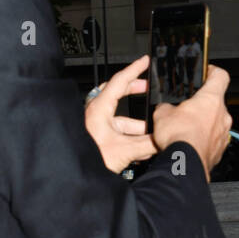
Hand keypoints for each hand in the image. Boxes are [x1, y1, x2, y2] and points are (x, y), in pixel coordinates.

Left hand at [84, 54, 155, 172]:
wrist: (73, 177)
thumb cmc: (88, 160)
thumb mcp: (124, 151)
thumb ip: (148, 145)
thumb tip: (165, 140)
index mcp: (100, 108)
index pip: (120, 81)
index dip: (134, 69)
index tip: (145, 60)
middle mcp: (97, 114)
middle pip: (118, 94)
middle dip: (136, 91)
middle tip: (149, 87)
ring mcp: (97, 126)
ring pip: (122, 119)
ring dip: (139, 127)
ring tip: (155, 136)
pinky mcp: (98, 138)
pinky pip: (118, 132)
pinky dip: (132, 138)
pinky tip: (145, 150)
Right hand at [151, 64, 231, 179]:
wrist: (184, 164)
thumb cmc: (178, 138)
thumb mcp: (162, 113)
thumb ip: (166, 106)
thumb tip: (165, 108)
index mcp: (211, 99)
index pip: (220, 76)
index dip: (213, 71)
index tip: (207, 71)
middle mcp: (222, 115)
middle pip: (216, 102)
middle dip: (202, 104)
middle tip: (188, 107)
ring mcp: (224, 133)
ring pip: (215, 122)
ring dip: (203, 122)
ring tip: (186, 127)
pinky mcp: (220, 149)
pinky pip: (213, 138)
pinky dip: (204, 138)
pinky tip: (190, 141)